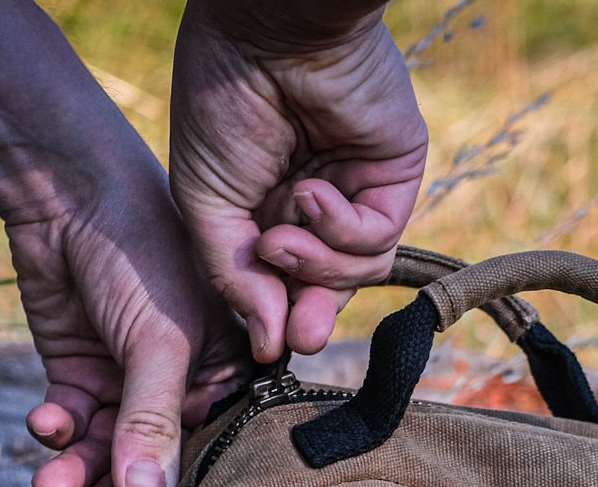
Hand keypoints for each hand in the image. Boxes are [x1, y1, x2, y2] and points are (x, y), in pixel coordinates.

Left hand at [7, 177, 246, 486]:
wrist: (66, 193)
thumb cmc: (141, 252)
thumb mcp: (157, 342)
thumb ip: (150, 422)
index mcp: (228, 370)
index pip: (210, 445)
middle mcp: (183, 382)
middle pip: (152, 456)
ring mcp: (129, 377)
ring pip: (106, 447)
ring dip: (76, 470)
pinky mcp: (81, 370)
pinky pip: (71, 420)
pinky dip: (56, 429)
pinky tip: (45, 422)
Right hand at [171, 1, 428, 361]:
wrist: (263, 32)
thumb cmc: (221, 101)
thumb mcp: (204, 203)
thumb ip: (232, 275)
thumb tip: (267, 344)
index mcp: (265, 205)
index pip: (281, 281)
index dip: (275, 315)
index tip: (264, 343)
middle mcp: (314, 202)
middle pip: (325, 285)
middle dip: (309, 313)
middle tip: (295, 334)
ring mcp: (357, 189)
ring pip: (354, 270)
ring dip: (316, 265)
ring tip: (279, 238)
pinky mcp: (392, 176)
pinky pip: (378, 237)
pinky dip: (343, 231)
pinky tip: (312, 197)